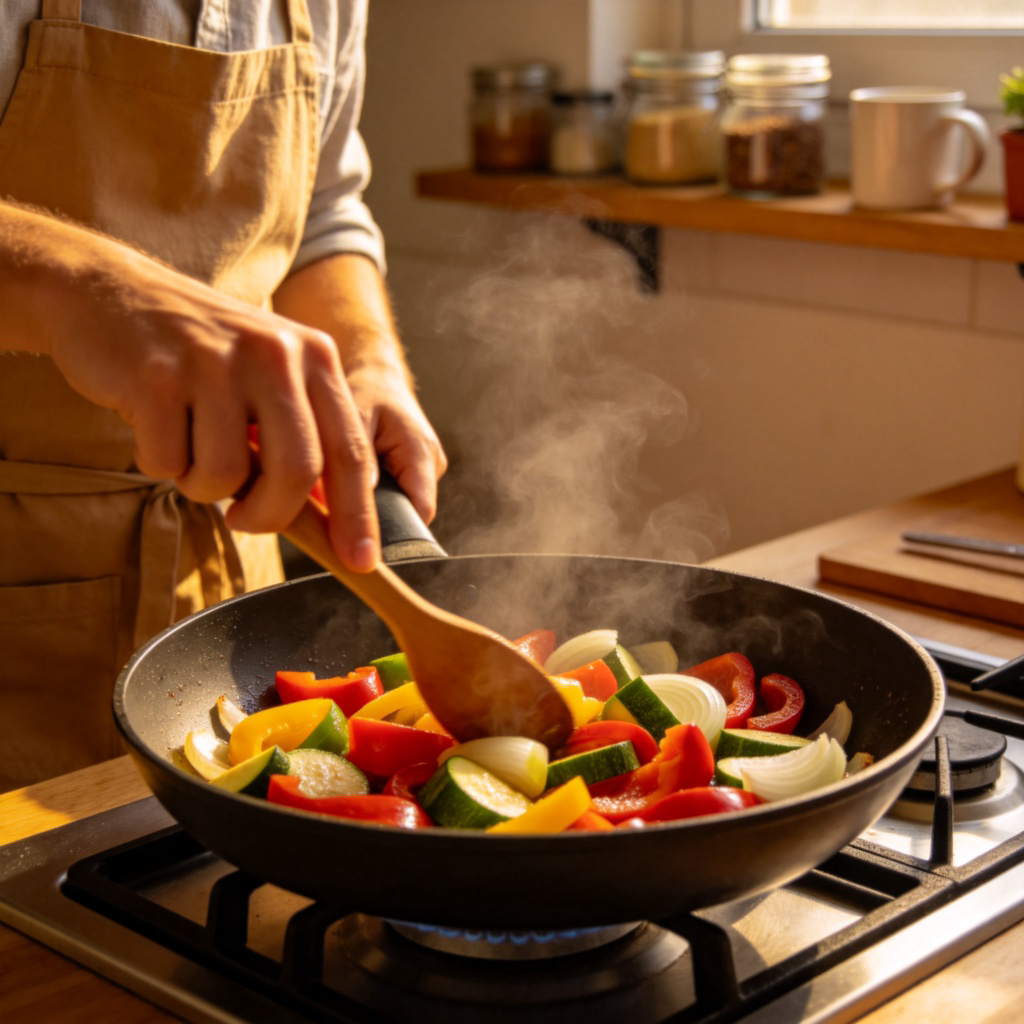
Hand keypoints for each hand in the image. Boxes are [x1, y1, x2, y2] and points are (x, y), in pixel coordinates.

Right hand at [27, 226, 381, 570]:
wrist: (109, 291)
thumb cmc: (199, 353)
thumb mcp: (269, 376)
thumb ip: (304, 437)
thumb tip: (334, 523)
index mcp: (314, 357)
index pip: (351, 451)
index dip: (358, 513)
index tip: (360, 560)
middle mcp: (274, 354)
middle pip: (297, 473)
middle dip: (270, 515)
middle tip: (244, 518)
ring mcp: (215, 361)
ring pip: (226, 475)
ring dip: (202, 483)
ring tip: (189, 444)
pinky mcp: (156, 375)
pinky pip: (168, 462)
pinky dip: (159, 462)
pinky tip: (155, 423)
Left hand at [345, 361, 447, 524]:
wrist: (377, 379)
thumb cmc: (364, 392)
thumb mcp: (355, 416)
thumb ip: (358, 456)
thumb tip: (360, 499)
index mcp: (421, 451)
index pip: (420, 511)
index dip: (393, 528)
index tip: (359, 533)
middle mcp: (432, 463)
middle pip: (411, 513)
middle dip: (379, 515)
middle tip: (342, 505)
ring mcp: (427, 470)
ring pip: (404, 506)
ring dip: (377, 504)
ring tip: (350, 485)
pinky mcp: (417, 473)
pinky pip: (400, 496)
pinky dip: (379, 495)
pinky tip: (361, 481)